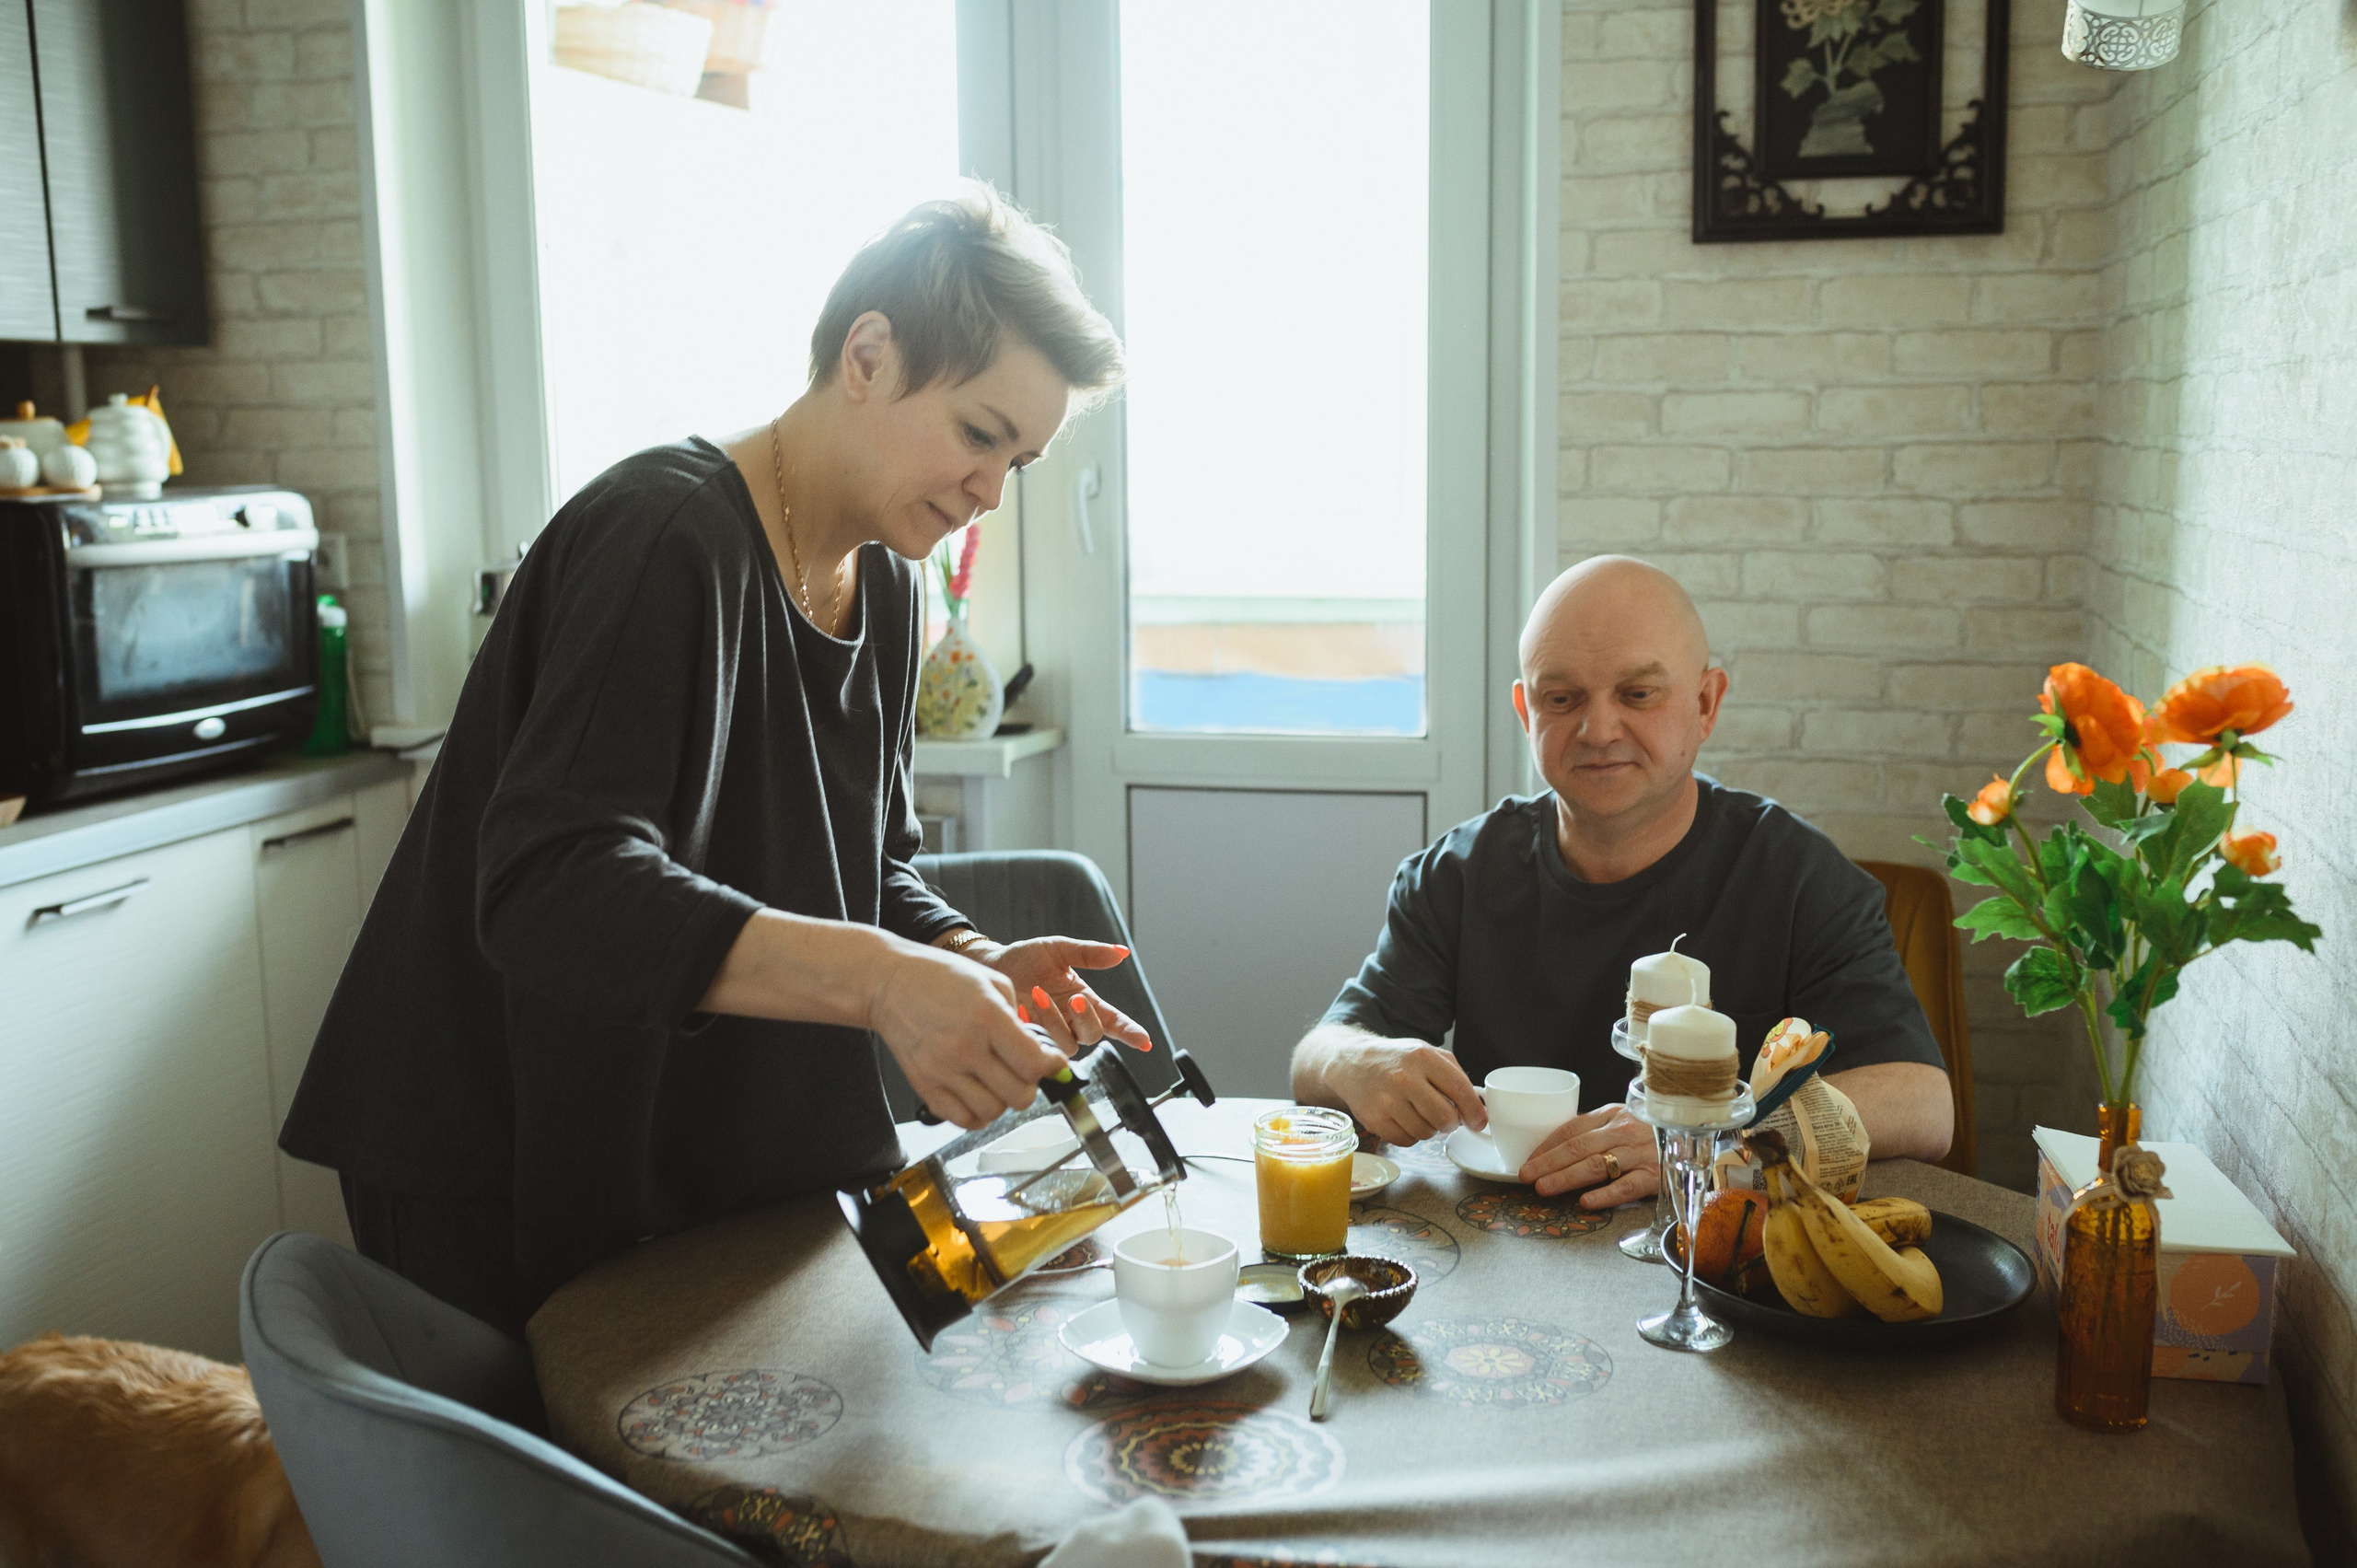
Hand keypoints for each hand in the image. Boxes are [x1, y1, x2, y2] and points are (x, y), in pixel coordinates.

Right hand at [869, 944, 1068, 1129]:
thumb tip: (1040, 1053)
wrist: (888, 984)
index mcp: (987, 1017)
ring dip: (1003, 1101)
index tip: (1052, 1062)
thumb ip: (1018, 1018)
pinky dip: (977, 1113)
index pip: (1033, 1063)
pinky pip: (962, 1120)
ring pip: (993, 1112)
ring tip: (998, 1081)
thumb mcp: (990, 981)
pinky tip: (978, 1093)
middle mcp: (965, 1047)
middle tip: (1023, 1071)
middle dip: (1029, 1085)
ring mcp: (942, 1070)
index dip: (1051, 1067)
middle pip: (1019, 1095)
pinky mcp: (923, 1086)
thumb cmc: (940, 977)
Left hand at [963, 936, 1155, 1056]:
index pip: (1113, 1021)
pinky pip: (1038, 1045)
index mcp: (1083, 1001)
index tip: (1144, 1041)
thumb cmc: (1026, 958)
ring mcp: (1050, 1033)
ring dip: (1054, 1020)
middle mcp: (1070, 1022)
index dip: (1130, 1032)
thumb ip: (1089, 953)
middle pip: (1092, 1034)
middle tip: (1074, 998)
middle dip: (1086, 1018)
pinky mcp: (1028, 1040)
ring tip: (1036, 995)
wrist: (992, 966)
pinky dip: (1031, 1027)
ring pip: (1066, 1043)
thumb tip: (1122, 952)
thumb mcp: (1059, 950)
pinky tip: (1019, 1009)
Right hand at [1324, 1037, 1485, 1146]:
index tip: (1479, 1122)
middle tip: (1446, 1117)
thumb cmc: (1397, 1060)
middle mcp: (1404, 1078)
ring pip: (1426, 1133)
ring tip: (1419, 1113)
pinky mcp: (1374, 1119)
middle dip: (1451, 1123)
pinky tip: (1404, 1119)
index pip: (1460, 1090)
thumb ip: (1455, 1076)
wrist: (1352, 1062)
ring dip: (1429, 1128)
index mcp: (1423, 1057)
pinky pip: (1407, 1141)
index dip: (1475, 1111)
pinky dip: (1411, 1135)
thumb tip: (1479, 1109)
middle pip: (1445, 1118)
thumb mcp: (1427, 1053)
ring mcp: (1387, 1100)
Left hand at [1520, 1103, 1657, 1205]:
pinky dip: (1605, 1194)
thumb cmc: (1653, 1133)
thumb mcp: (1624, 1122)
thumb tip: (1557, 1147)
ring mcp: (1640, 1153)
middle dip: (1548, 1162)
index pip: (1572, 1128)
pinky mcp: (1656, 1175)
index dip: (1547, 1145)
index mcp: (1613, 1114)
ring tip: (1544, 1188)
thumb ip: (1597, 1130)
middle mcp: (1624, 1131)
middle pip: (1579, 1147)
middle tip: (1526, 1176)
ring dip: (1566, 1177)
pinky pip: (1627, 1186)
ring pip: (1597, 1165)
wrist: (1699, 1136)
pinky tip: (1585, 1202)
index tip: (1528, 1160)